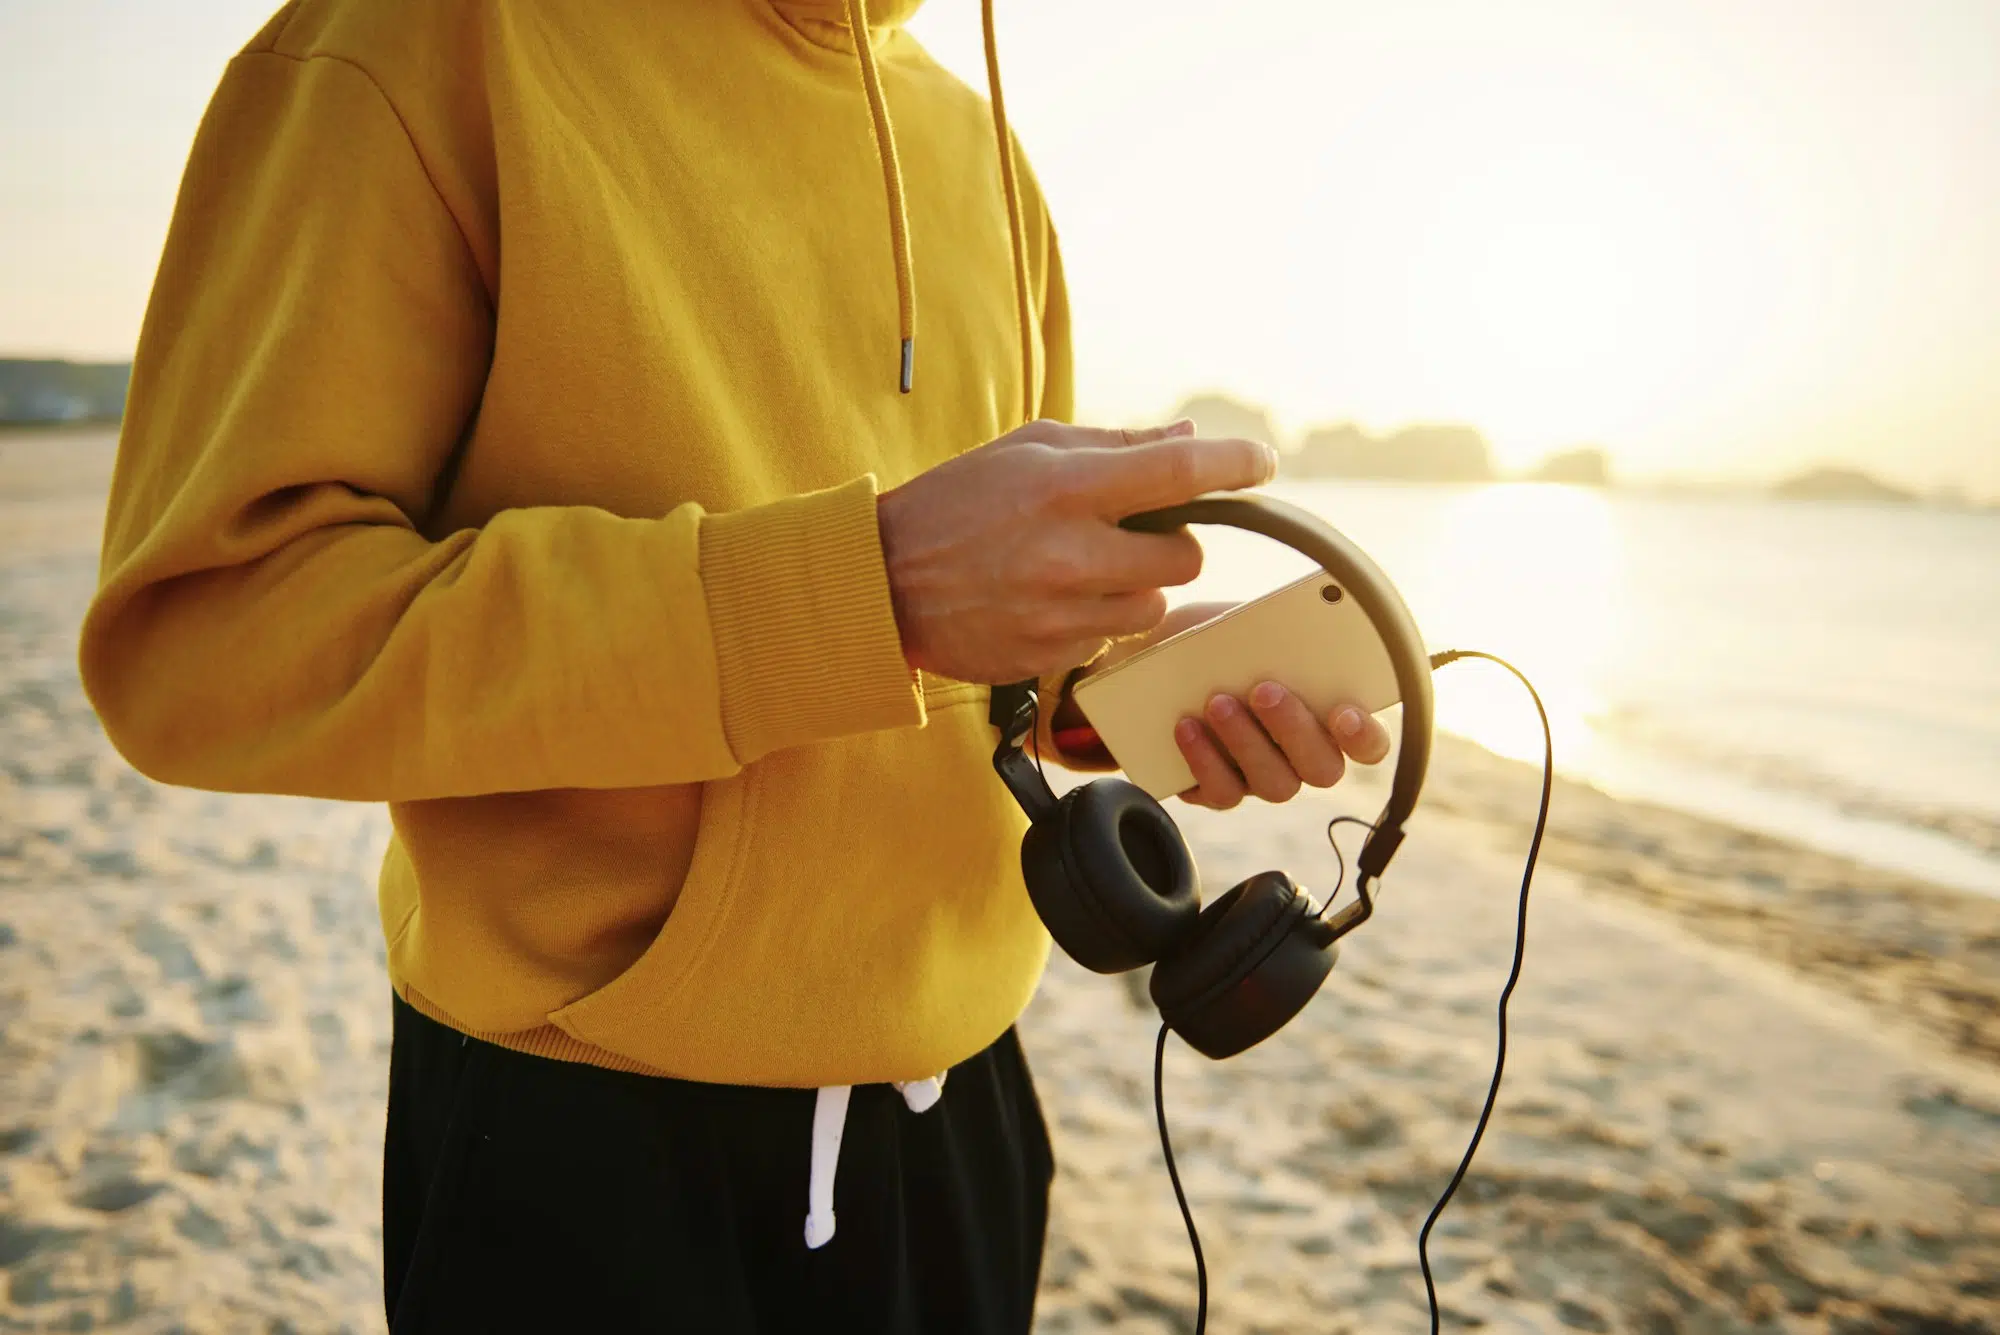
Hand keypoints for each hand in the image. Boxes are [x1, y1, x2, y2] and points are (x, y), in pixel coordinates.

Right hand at [877, 420, 1277, 682]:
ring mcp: (1060, 613)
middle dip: (1171, 544)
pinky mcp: (1049, 656)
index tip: (1260, 461)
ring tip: (1079, 569)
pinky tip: (1048, 601)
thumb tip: (1188, 438)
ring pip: (1152, 604)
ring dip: (1134, 586)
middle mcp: (1070, 553)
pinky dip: (1095, 620)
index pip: (1179, 472)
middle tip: (1131, 532)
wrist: (881, 581)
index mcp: (1066, 487)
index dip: (1234, 464)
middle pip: (1186, 557)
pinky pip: (1109, 638)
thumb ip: (1113, 446)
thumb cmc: (957, 503)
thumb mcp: (1026, 450)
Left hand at [1090, 601, 1393, 809]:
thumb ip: (1281, 634)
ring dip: (1246, 742)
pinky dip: (1204, 760)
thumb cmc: (1222, 642)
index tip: (1344, 712)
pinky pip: (1223, 793)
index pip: (1368, 745)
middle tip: (1264, 690)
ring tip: (1216, 703)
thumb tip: (1297, 622)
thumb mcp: (1250, 627)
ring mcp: (1265, 778)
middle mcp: (1304, 758)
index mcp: (1328, 717)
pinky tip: (1186, 727)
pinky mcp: (1220, 790)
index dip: (1364, 737)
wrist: (1161, 661)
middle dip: (1294, 729)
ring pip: (1275, 785)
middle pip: (1322, 768)